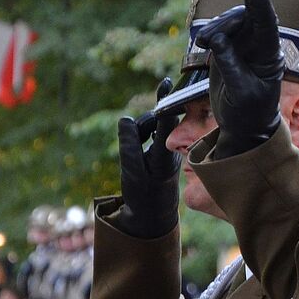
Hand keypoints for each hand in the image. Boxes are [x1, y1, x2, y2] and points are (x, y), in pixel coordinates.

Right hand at [116, 78, 180, 237]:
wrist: (152, 216)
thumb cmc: (141, 195)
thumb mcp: (130, 171)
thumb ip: (128, 143)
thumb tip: (126, 119)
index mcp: (164, 156)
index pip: (166, 123)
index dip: (164, 101)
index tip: (166, 82)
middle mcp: (171, 150)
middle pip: (154, 123)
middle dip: (141, 127)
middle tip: (132, 145)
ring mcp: (169, 150)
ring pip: (151, 129)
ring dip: (139, 135)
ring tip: (135, 158)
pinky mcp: (165, 152)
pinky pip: (150, 137)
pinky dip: (141, 141)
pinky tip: (139, 157)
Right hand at [195, 0, 282, 158]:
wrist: (245, 127)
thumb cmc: (249, 113)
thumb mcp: (241, 94)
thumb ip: (230, 66)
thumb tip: (217, 41)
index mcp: (270, 54)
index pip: (266, 21)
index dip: (259, 0)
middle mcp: (260, 44)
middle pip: (244, 16)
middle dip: (225, 22)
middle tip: (205, 42)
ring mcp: (245, 44)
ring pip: (230, 20)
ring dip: (215, 28)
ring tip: (202, 45)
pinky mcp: (229, 48)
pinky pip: (220, 30)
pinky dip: (210, 33)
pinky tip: (203, 44)